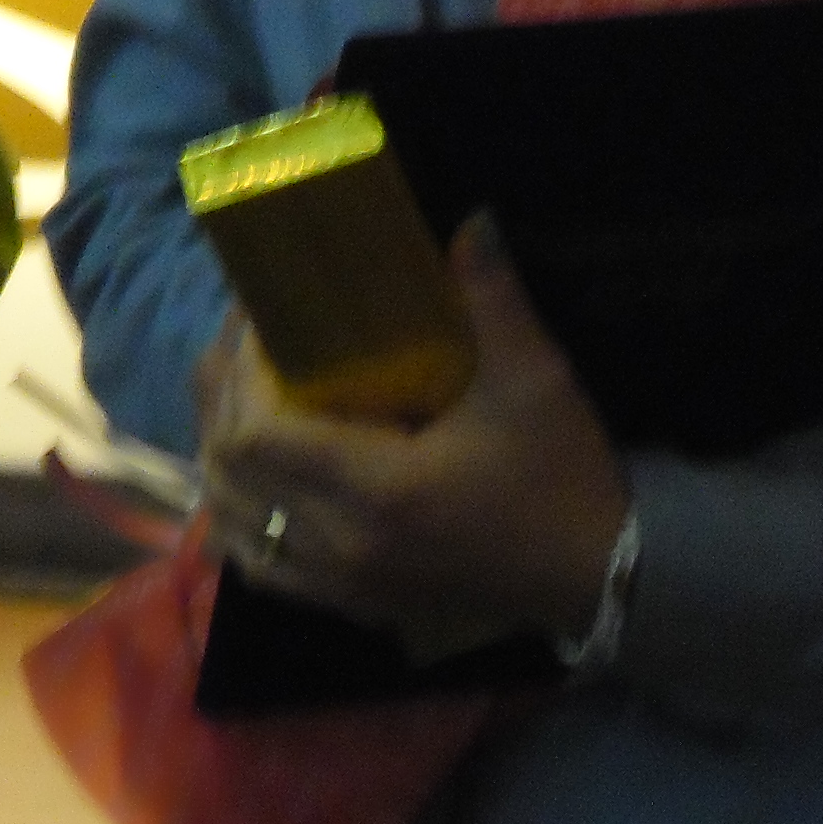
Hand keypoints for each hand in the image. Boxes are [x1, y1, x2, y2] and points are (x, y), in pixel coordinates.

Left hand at [196, 218, 632, 649]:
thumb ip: (493, 299)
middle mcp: (343, 545)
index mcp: (380, 492)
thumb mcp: (534, 380)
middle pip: (231, 474)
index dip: (241, 375)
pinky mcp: (350, 603)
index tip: (259, 322)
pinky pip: (261, 566)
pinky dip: (241, 519)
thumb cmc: (562, 477)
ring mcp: (340, 584)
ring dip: (221, 460)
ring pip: (234, 523)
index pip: (259, 436)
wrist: (601, 574)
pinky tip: (250, 479)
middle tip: (241, 345)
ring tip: (236, 400)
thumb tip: (471, 219)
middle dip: (221, 402)